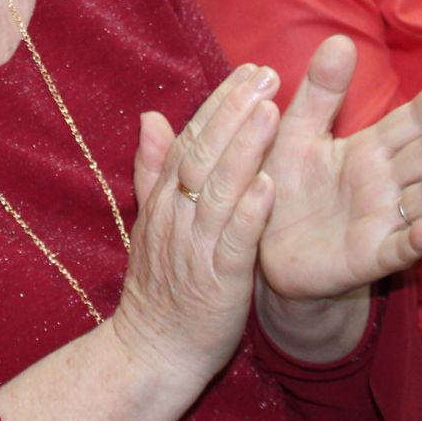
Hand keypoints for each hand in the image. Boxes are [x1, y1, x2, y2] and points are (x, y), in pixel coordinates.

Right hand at [110, 63, 280, 383]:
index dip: (221, 103)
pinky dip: (249, 212)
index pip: (191, 139)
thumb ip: (153, 169)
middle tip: (268, 74)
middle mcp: (177, 215)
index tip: (250, 70)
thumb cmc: (161, 286)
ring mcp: (196, 246)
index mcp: (165, 199)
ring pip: (220, 188)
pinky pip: (234, 241)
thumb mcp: (151, 222)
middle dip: (236, 111)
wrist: (153, 350)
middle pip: (205, 152)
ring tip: (271, 112)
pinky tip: (269, 185)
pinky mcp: (217, 279)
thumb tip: (149, 116)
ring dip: (245, 149)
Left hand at [258, 36, 421, 302]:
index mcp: (371, 150)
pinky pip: (398, 249)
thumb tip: (341, 39)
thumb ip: (321, 92)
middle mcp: (387, 183)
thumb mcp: (298, 131)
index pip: (412, 120)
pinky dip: (415, 239)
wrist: (261, 244)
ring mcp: (384, 220)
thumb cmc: (285, 184)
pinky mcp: (369, 256)